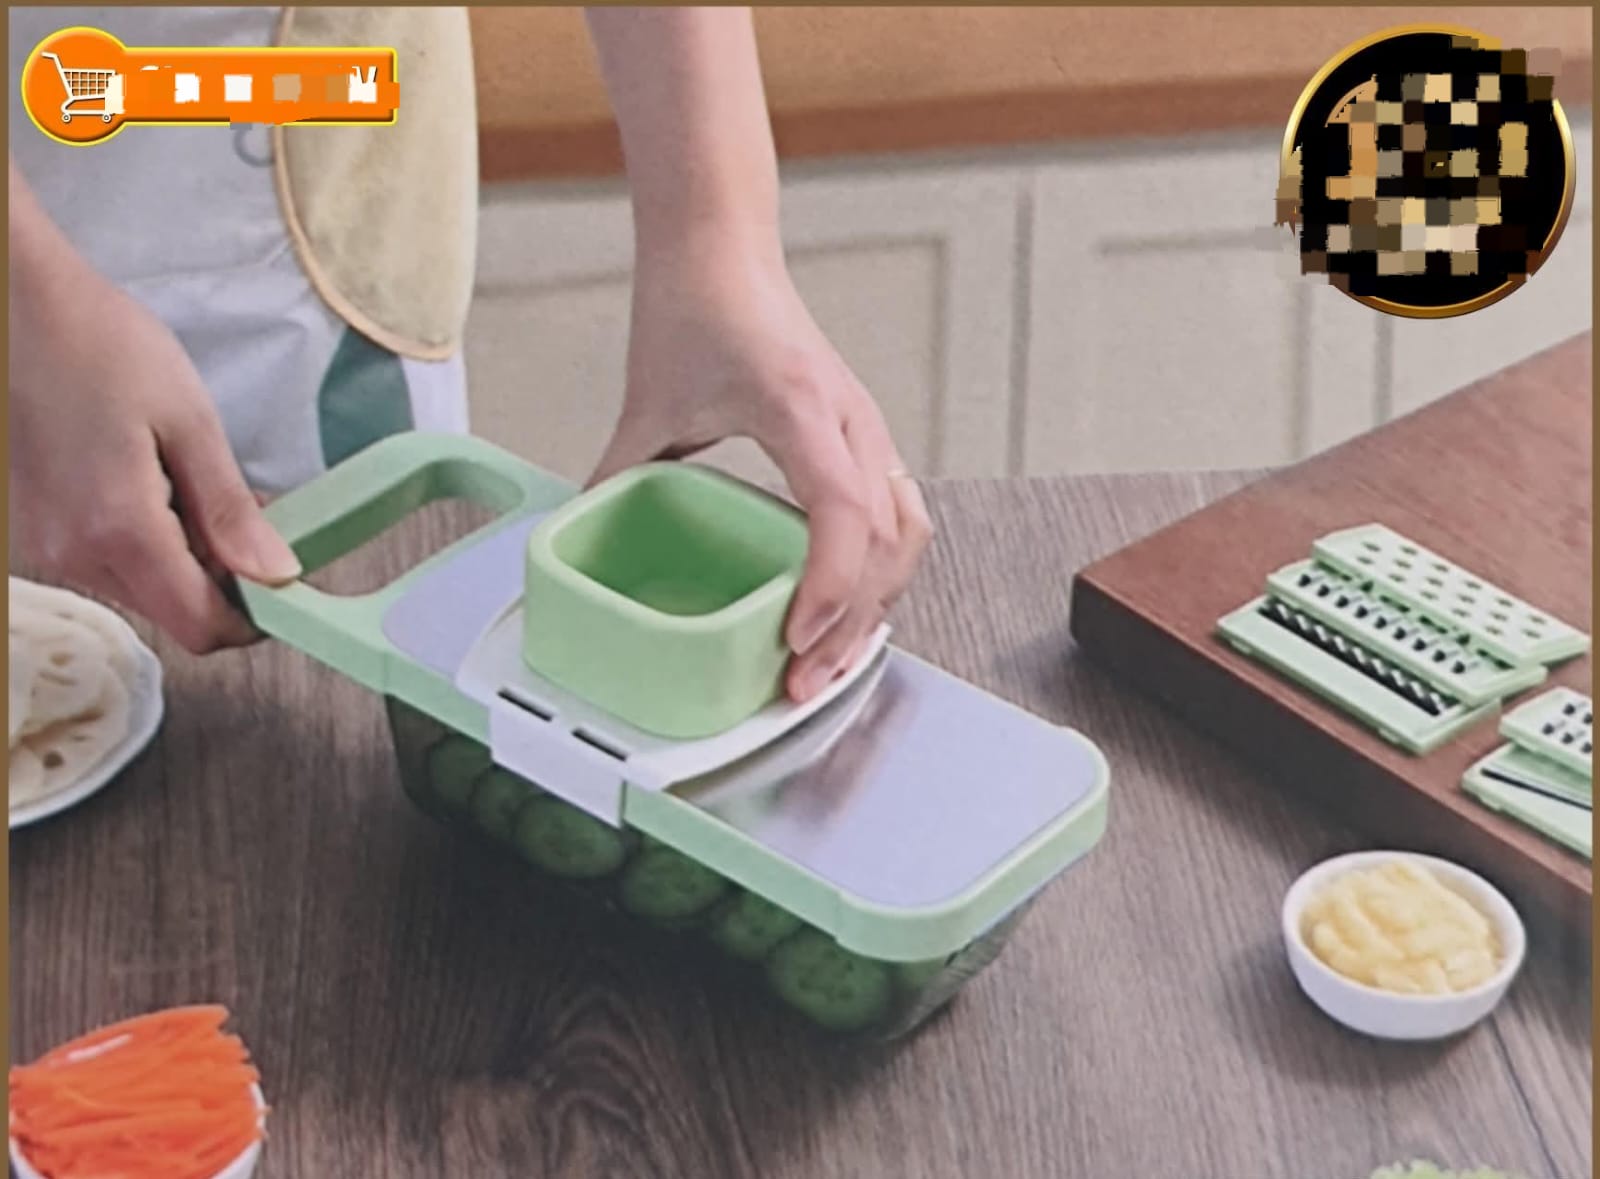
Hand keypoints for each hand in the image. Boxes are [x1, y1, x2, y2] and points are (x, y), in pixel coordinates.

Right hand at [9, 271, 301, 653]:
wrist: (12, 305)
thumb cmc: (100, 344)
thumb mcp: (189, 421)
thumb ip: (230, 509)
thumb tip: (277, 573)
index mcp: (119, 530)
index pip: (199, 627)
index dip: (251, 618)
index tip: (284, 582)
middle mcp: (73, 553)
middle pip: (171, 611)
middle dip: (222, 579)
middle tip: (250, 515)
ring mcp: (45, 544)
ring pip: (139, 588)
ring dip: (184, 557)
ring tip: (196, 485)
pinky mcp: (31, 529)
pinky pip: (105, 560)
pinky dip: (144, 539)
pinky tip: (154, 482)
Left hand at [588, 234, 932, 702]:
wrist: (724, 248)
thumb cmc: (697, 305)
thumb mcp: (648, 403)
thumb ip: (617, 476)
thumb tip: (591, 539)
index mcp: (802, 409)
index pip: (842, 511)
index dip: (828, 585)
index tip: (796, 638)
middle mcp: (851, 422)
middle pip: (886, 545)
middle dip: (850, 625)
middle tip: (801, 680)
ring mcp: (867, 431)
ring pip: (906, 538)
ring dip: (875, 606)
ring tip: (830, 659)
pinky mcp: (865, 440)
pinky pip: (899, 518)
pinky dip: (882, 572)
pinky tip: (851, 607)